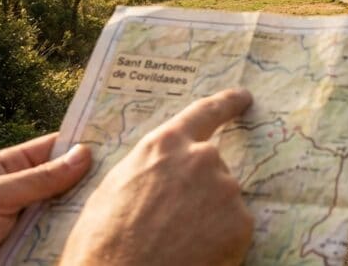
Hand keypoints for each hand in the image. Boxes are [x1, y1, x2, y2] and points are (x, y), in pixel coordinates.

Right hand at [59, 88, 253, 265]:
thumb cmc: (103, 243)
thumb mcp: (112, 189)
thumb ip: (147, 169)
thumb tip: (159, 172)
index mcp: (164, 145)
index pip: (205, 113)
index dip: (228, 103)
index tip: (244, 97)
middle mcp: (201, 158)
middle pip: (212, 166)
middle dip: (199, 188)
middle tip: (174, 218)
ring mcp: (224, 189)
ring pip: (223, 199)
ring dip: (208, 216)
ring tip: (177, 242)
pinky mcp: (240, 222)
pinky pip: (234, 228)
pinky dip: (221, 241)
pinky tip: (196, 254)